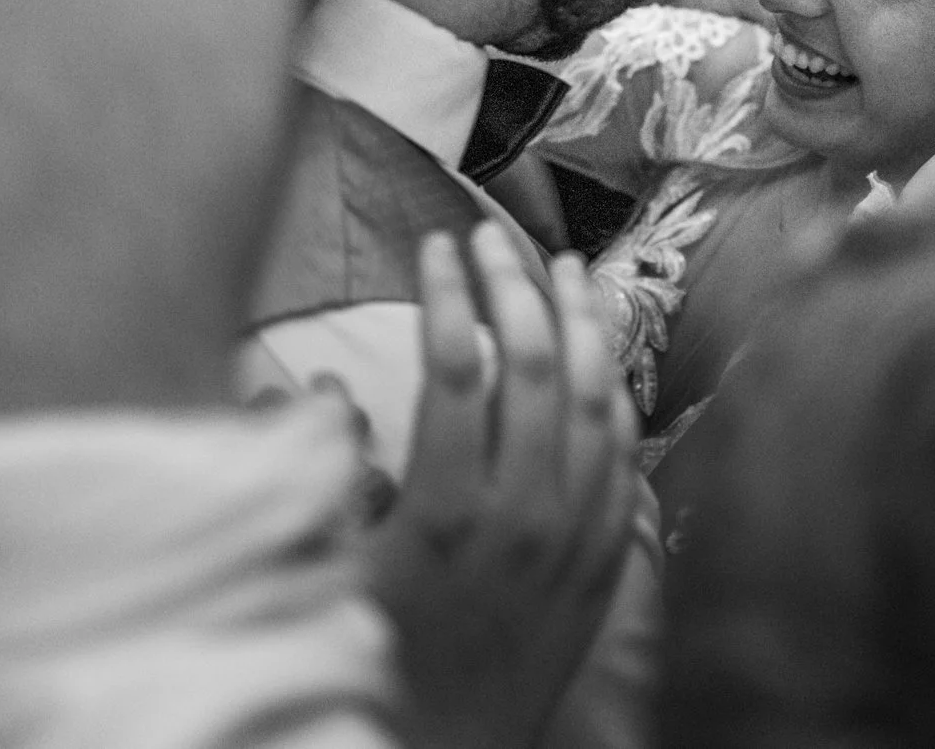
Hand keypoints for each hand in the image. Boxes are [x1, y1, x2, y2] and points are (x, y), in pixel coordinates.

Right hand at [366, 226, 639, 748]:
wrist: (456, 745)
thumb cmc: (380, 654)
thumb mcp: (329, 570)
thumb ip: (320, 472)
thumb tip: (311, 387)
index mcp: (444, 512)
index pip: (455, 367)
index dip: (446, 293)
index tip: (431, 246)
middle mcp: (522, 514)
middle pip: (533, 364)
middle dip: (512, 284)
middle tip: (488, 237)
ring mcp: (575, 533)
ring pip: (594, 397)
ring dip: (579, 320)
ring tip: (561, 265)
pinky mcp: (605, 554)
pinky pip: (623, 450)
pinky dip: (613, 387)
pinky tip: (597, 349)